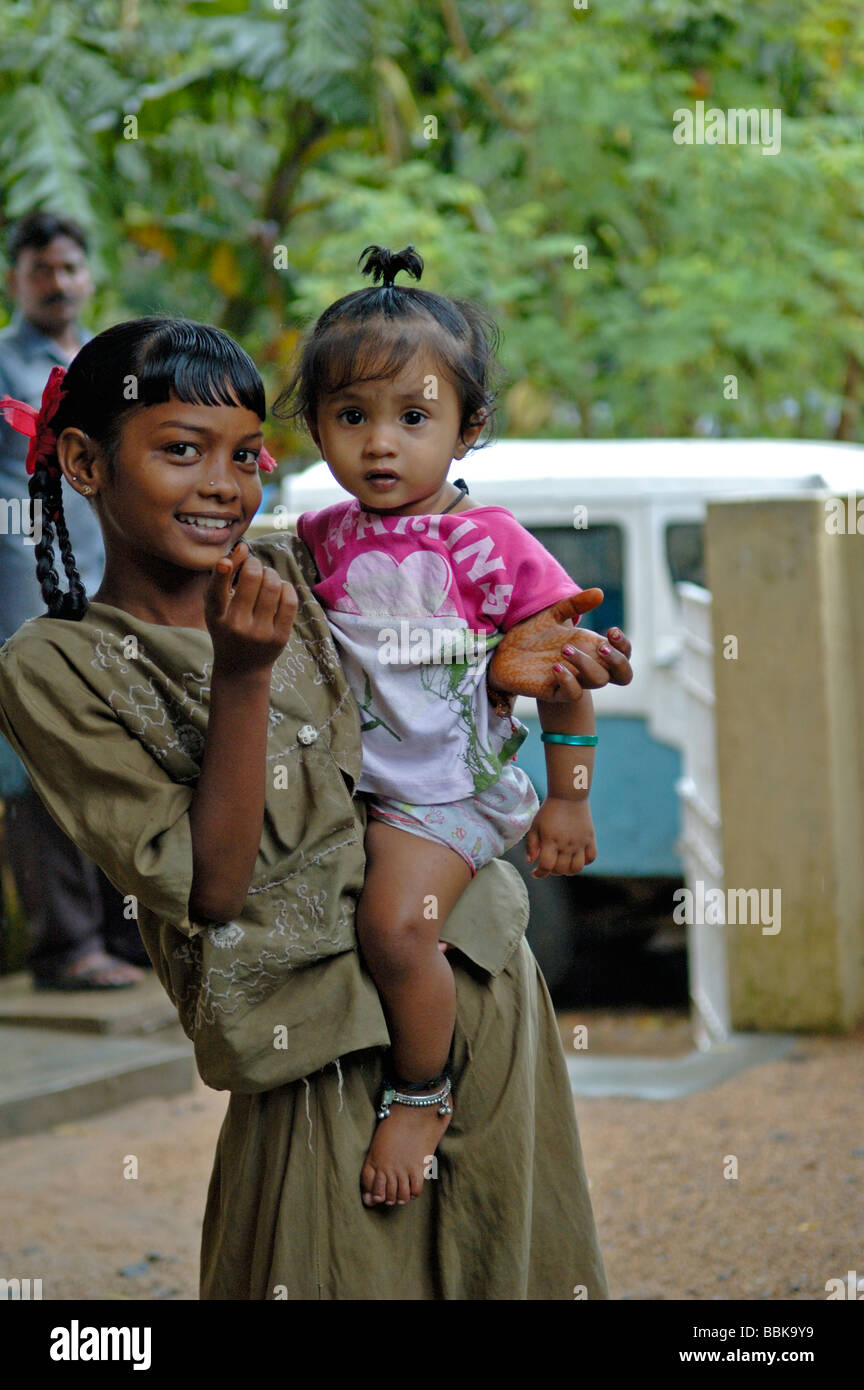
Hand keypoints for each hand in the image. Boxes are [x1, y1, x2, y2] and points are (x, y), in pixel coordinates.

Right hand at [205, 540, 297, 674]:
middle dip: (255, 565)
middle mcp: (236, 625)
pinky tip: (279, 589)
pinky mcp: (280, 637)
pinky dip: (286, 587)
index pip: (216, 590)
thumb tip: (243, 548)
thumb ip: (223, 577)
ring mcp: (260, 633)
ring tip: (266, 577)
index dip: (223, 570)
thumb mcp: (216, 607)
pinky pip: (289, 600)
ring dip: (271, 573)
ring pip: (273, 585)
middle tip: (254, 568)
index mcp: (216, 616)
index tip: (229, 559)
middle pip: (253, 578)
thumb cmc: (227, 628)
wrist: (242, 668)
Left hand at [488, 592, 632, 700]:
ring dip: (586, 664)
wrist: (501, 652)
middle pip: (622, 674)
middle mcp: (586, 666)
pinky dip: (568, 681)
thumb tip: (600, 593)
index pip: (623, 655)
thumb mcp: (552, 614)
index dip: (624, 647)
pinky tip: (555, 667)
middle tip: (601, 645)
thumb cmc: (530, 634)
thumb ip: (574, 604)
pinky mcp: (554, 692)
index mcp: (591, 648)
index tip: (612, 631)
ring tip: (564, 649)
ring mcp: (572, 680)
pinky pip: (572, 694)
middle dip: (617, 660)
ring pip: (597, 681)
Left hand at [524, 797, 596, 878]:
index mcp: (550, 840)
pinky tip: (576, 857)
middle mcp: (566, 844)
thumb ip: (531, 845)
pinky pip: (591, 858)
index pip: (546, 866)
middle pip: (561, 869)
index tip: (535, 872)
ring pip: (577, 868)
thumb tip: (530, 862)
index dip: (539, 874)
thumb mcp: (535, 825)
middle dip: (552, 871)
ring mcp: (580, 842)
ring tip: (563, 864)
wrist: (568, 796)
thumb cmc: (549, 811)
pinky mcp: (590, 838)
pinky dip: (584, 862)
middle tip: (548, 864)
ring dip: (568, 871)